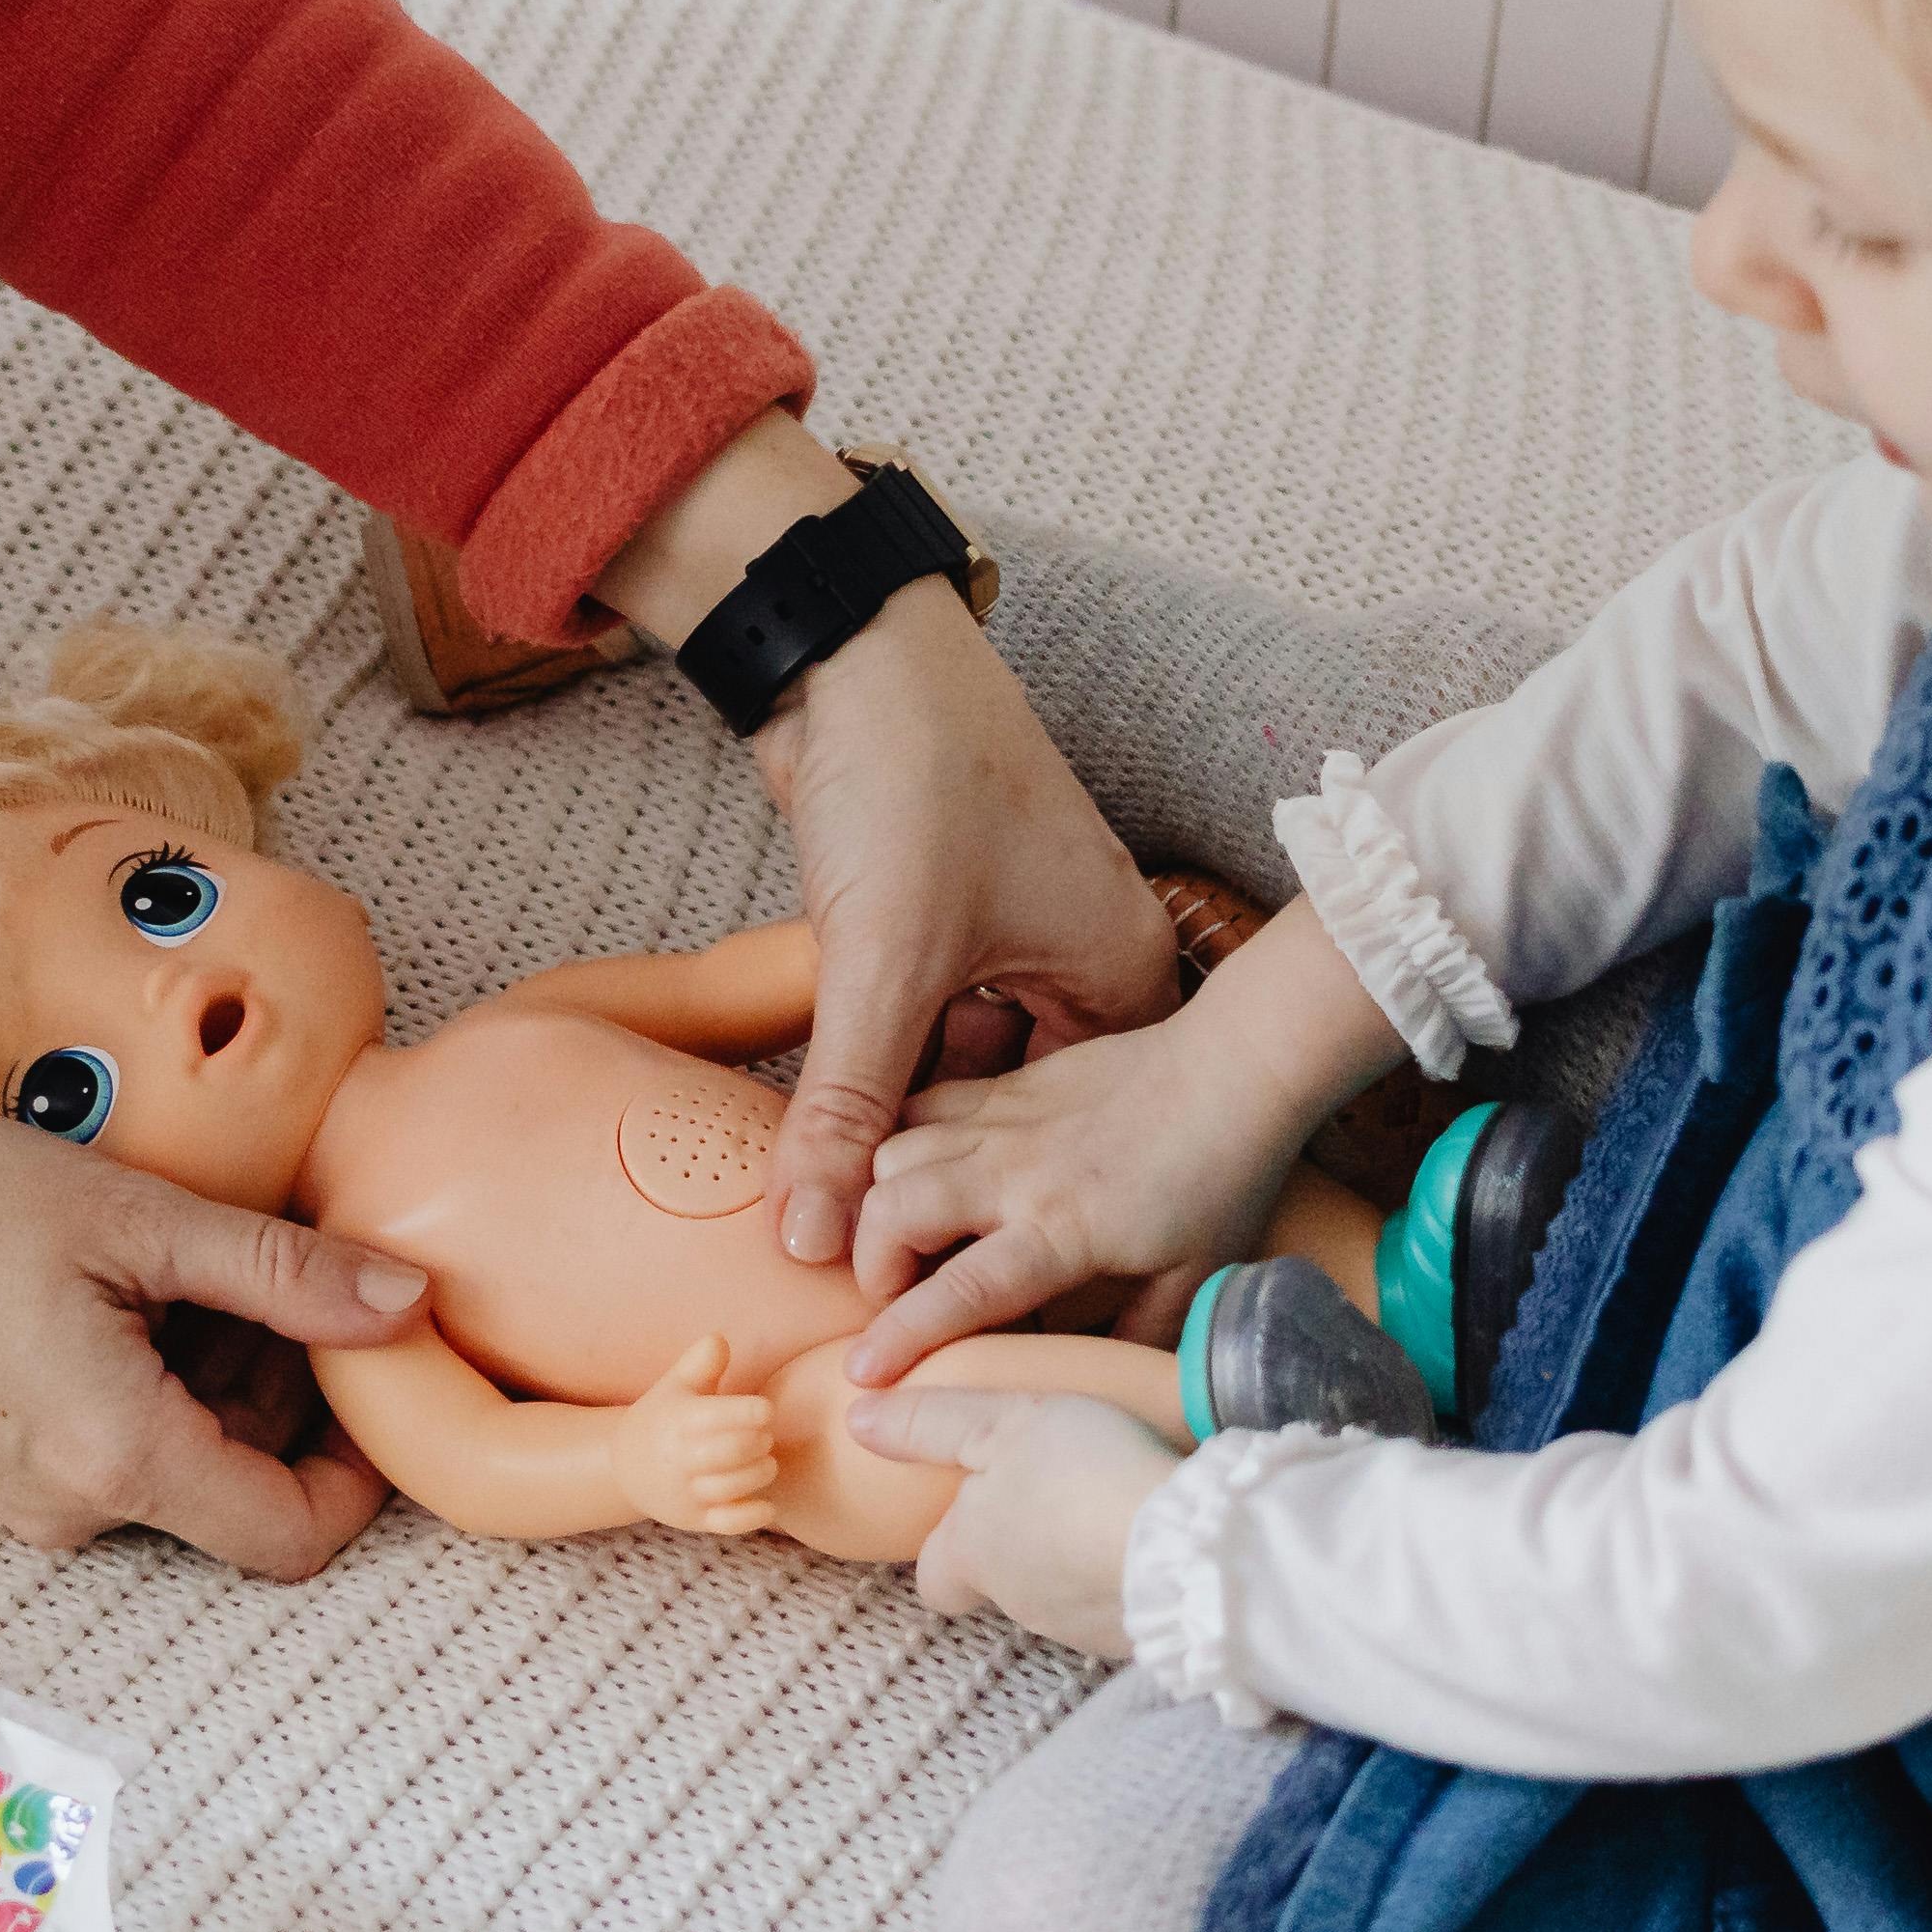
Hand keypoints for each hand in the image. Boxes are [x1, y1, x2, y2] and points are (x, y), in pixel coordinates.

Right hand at [0, 1099, 426, 1577]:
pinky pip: (115, 1450)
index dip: (359, 1468)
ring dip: (218, 1378)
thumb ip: (282, 1272)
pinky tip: (126, 1283)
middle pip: (241, 1494)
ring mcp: (28, 1501)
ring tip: (193, 1260)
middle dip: (285, 1396)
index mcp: (120, 1464)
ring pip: (181, 1467)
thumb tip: (411, 1305)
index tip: (371, 1364)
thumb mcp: (132, 1218)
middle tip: (279, 1273)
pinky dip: (152, 1382)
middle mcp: (76, 1513)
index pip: (295, 1534)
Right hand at [614, 1332, 784, 1535]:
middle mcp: (680, 1459)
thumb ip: (699, 1363)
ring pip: (730, 1488)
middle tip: (766, 1436)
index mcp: (678, 1421)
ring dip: (758, 1474)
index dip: (747, 1412)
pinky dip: (752, 1517)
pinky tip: (768, 1504)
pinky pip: (727, 1524)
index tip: (765, 1409)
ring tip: (767, 1462)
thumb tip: (719, 1340)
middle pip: (727, 1453)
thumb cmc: (665, 1419)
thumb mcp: (675, 1386)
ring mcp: (688, 1493)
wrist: (627, 1469)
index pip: (715, 1416)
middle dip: (756, 1442)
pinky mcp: (698, 1520)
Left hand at [742, 580, 1176, 1267]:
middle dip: (946, 1165)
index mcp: (1121, 970)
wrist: (849, 647)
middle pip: (1018, 1102)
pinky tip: (826, 1123)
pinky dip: (878, 1060)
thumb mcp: (884, 965)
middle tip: (884, 1263)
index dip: (1009, 1205)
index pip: (1082, 1129)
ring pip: (960, 1063)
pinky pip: (919, 1018)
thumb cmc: (913, 778)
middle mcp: (1080, 957)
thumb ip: (850, 1111)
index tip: (946, 1283)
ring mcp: (1012, 934)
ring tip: (845, 1208)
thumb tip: (811, 1241)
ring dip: (901, 1114)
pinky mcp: (942, 914)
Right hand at [844, 906, 1410, 1381]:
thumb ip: (1136, 1341)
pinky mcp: (1005, 1086)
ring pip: (894, 1150)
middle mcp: (1017, 1173)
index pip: (963, 1290)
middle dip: (871, 1264)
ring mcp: (1005, 1121)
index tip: (865, 1373)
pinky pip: (921, 1105)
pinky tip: (915, 1175)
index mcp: (1063, 1229)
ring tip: (902, 1240)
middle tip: (893, 1295)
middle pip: (896, 1209)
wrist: (1234, 1070)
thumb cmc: (1222, 1181)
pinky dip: (898, 1142)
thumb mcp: (1193, 1281)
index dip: (904, 1335)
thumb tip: (1099, 1389)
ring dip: (879, 1202)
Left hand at [856, 1390, 1175, 1655]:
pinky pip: (1122, 1609)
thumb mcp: (1001, 1424)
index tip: (973, 1517)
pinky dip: (1128, 1578)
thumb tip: (857, 1420)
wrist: (1188, 1549)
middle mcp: (1018, 1603)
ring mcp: (1080, 1628)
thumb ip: (931, 1423)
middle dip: (1024, 1548)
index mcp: (973, 1555)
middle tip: (1059, 1497)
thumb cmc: (1084, 1474)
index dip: (946, 1550)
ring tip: (1116, 1510)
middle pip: (1002, 1584)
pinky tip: (1157, 1540)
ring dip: (1080, 1560)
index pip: (933, 1578)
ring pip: (1063, 1596)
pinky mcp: (1138, 1639)